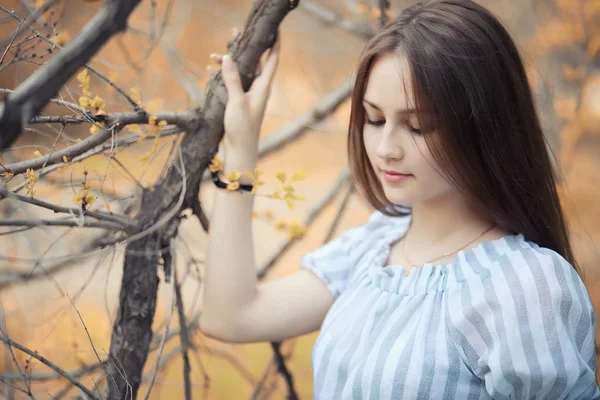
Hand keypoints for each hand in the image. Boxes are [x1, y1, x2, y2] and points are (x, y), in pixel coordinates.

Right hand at [210, 34, 280, 155]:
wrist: (239, 152)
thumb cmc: (242, 129)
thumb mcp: (237, 102)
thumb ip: (233, 79)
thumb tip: (227, 57)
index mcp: (263, 87)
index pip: (273, 60)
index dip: (275, 44)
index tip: (276, 30)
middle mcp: (258, 89)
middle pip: (255, 62)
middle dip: (246, 49)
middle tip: (234, 34)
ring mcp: (247, 96)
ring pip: (240, 73)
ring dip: (228, 64)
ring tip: (213, 56)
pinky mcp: (238, 103)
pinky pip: (231, 84)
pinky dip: (222, 77)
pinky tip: (210, 72)